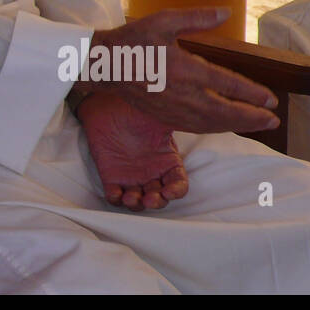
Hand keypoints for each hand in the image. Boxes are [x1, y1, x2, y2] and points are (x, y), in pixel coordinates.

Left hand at [76, 91, 188, 210]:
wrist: (105, 104)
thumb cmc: (135, 109)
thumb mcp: (161, 116)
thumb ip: (180, 122)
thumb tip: (203, 121)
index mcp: (167, 161)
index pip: (178, 184)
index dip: (177, 191)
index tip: (169, 192)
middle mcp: (151, 172)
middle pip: (160, 197)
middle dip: (157, 202)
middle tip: (150, 198)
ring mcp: (131, 176)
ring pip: (139, 201)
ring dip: (137, 204)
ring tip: (131, 197)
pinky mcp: (111, 176)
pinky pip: (115, 195)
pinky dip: (115, 199)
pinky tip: (115, 193)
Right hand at [82, 7, 278, 134]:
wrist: (104, 65)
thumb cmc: (133, 40)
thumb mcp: (163, 20)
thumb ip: (197, 17)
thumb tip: (226, 12)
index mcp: (184, 69)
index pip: (227, 84)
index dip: (252, 93)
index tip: (271, 99)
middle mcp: (182, 93)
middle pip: (225, 111)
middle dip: (252, 117)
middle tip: (273, 120)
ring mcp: (173, 108)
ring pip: (212, 123)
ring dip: (238, 126)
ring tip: (258, 125)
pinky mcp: (165, 116)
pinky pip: (196, 127)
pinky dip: (216, 129)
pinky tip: (226, 126)